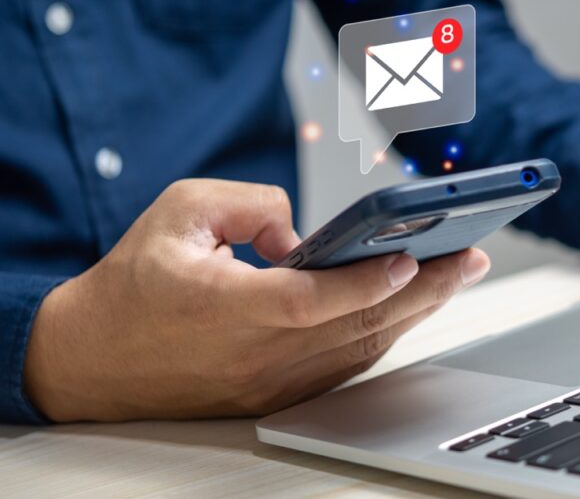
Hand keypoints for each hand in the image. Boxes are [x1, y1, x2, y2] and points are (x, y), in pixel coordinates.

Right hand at [23, 179, 489, 421]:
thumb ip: (250, 203)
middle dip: (425, 289)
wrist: (91, 361)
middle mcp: (255, 355)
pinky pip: (346, 363)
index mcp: (225, 309)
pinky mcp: (278, 392)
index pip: (310, 303)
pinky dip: (386, 330)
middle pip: (356, 327)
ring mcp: (270, 382)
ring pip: (360, 348)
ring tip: (460, 271)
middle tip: (472, 255)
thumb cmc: (134, 282)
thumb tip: (304, 230)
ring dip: (416, 310)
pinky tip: (415, 303)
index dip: (365, 282)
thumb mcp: (178, 212)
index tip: (412, 256)